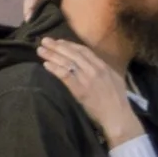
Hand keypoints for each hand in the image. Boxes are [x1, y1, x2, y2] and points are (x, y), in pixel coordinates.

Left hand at [38, 32, 142, 146]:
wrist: (117, 114)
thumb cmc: (117, 99)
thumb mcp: (114, 78)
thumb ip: (103, 69)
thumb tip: (93, 64)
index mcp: (102, 65)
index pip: (83, 50)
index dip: (69, 45)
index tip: (59, 41)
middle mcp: (94, 69)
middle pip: (72, 53)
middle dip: (57, 46)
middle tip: (45, 41)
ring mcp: (86, 78)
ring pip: (66, 62)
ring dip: (52, 55)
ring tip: (40, 50)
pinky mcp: (79, 89)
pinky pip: (65, 75)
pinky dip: (55, 69)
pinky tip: (46, 65)